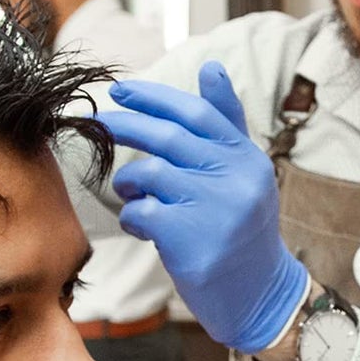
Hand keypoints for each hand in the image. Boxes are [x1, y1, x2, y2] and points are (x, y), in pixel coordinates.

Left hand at [100, 62, 308, 353]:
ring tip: (133, 195)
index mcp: (246, 158)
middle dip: (127, 126)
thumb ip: (226, 124)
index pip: (197, 114)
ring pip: (150, 174)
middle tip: (100, 123)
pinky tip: (142, 226)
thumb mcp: (246, 172)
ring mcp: (215, 209)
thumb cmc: (243, 228)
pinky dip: (133, 216)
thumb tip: (211, 66)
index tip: (122, 90)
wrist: (260, 295)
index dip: (156, 98)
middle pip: (169, 137)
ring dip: (129, 183)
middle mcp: (236, 179)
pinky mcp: (192, 241)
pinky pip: (142, 212)